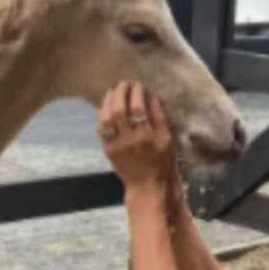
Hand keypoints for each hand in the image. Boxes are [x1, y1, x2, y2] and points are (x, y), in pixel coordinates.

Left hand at [98, 81, 175, 197]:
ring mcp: (116, 145)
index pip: (138, 107)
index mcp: (146, 136)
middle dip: (120, 93)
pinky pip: (101, 129)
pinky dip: (102, 115)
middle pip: (119, 110)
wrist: (146, 186)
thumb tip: (152, 97)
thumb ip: (160, 118)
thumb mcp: (167, 140)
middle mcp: (129, 140)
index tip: (138, 85)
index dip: (136, 93)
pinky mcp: (108, 150)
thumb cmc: (161, 162)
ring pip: (106, 118)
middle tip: (124, 84)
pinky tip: (106, 107)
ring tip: (112, 91)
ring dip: (108, 101)